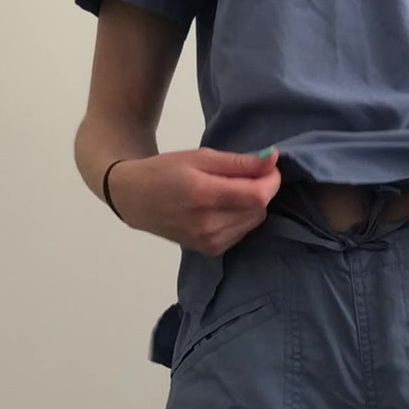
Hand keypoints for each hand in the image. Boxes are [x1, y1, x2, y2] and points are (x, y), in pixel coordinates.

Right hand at [108, 147, 281, 253]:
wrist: (134, 200)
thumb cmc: (165, 171)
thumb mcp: (199, 157)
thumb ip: (238, 162)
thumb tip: (273, 160)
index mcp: (203, 195)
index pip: (258, 195)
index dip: (271, 180)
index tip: (267, 166)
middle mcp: (208, 225)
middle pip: (259, 209)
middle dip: (261, 189)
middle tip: (245, 174)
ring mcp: (209, 242)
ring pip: (254, 221)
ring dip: (251, 204)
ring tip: (230, 190)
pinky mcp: (211, 251)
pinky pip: (242, 232)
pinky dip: (241, 217)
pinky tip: (224, 207)